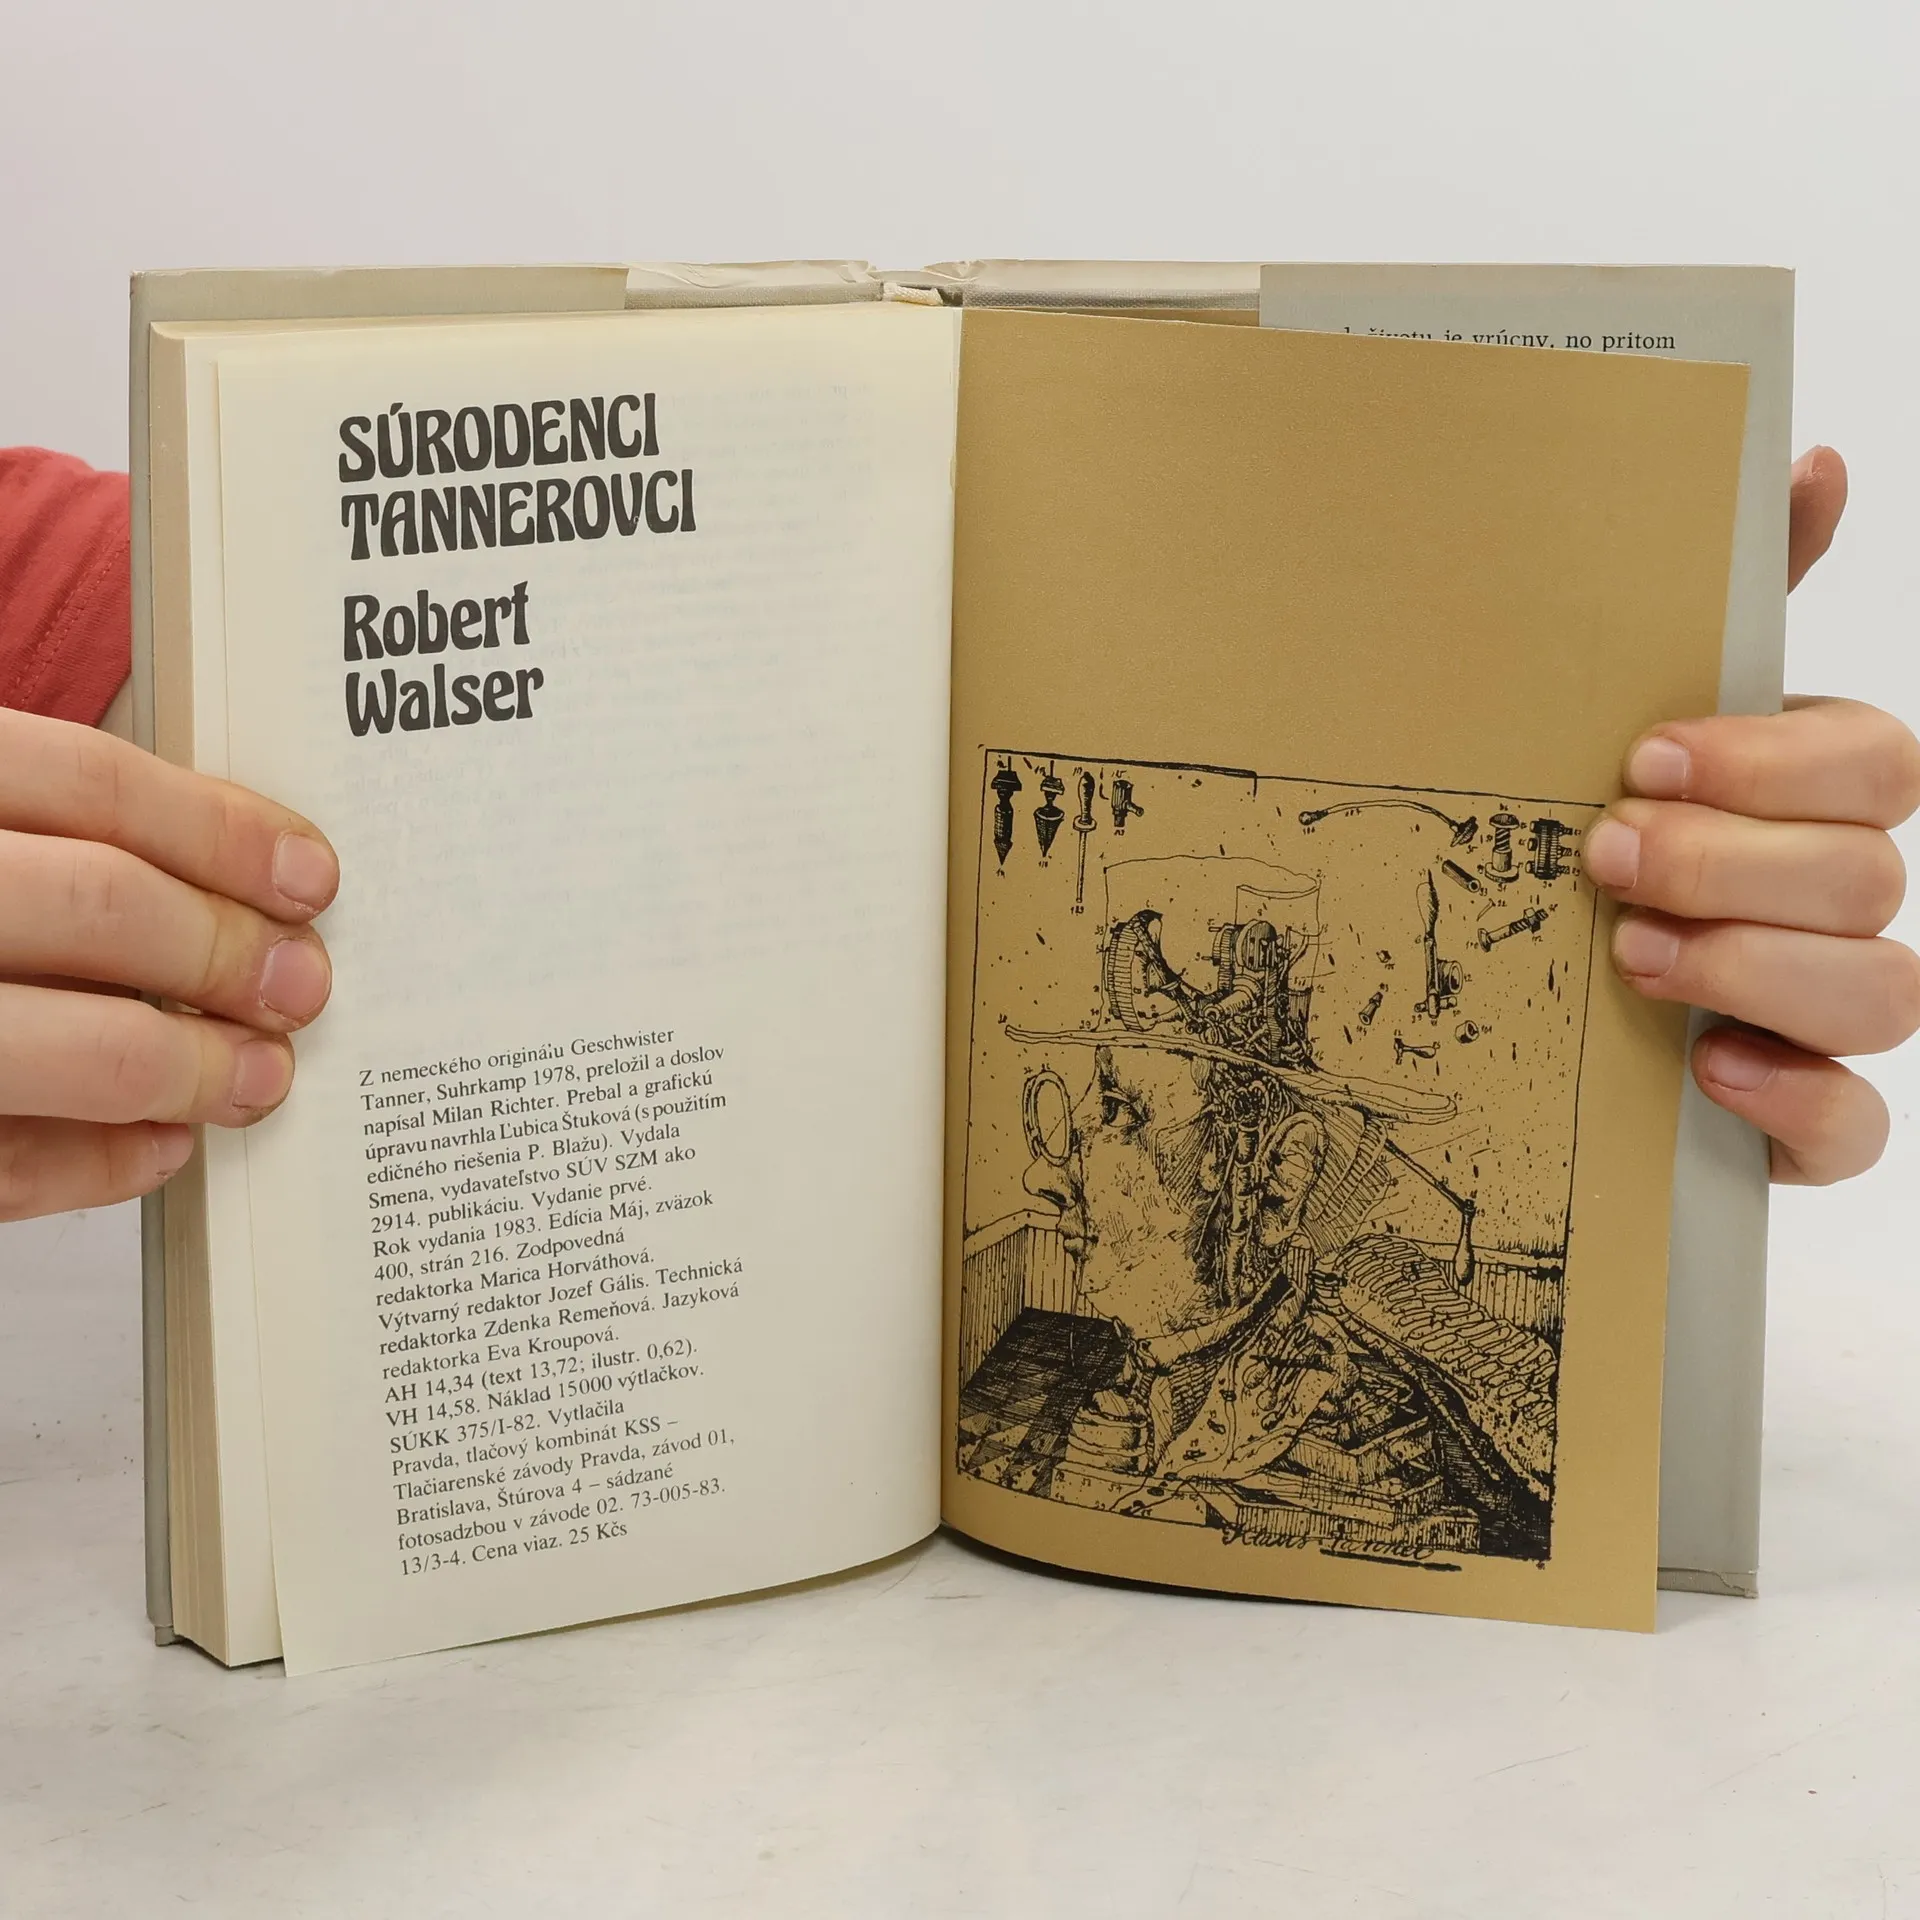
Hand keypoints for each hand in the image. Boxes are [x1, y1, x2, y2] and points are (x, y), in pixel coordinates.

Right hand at [0, 710, 336, 1220]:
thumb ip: (34, 833)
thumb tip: (222, 879)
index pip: (87, 783)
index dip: (221, 832)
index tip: (309, 878)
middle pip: (96, 906)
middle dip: (224, 951)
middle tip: (298, 984)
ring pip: (65, 1047)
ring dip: (186, 1068)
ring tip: (255, 1077)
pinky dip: (97, 1163)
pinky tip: (161, 1149)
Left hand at [1583, 447, 1919, 1183]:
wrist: (1506, 989)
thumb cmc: (1590, 833)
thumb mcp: (1626, 711)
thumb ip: (1724, 599)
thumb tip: (1813, 460)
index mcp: (1812, 795)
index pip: (1876, 760)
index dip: (1772, 762)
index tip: (1641, 759)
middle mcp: (1839, 899)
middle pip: (1870, 872)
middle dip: (1730, 863)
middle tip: (1603, 856)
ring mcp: (1829, 1013)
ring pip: (1884, 991)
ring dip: (1751, 967)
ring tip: (1630, 955)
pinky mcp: (1803, 1117)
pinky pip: (1857, 1126)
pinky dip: (1794, 1099)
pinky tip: (1705, 1066)